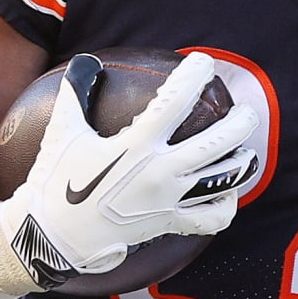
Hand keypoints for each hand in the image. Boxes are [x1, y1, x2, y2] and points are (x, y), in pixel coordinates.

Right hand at [0, 52, 260, 289]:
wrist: (50, 237)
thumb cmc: (55, 182)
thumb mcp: (63, 133)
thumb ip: (75, 94)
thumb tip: (85, 61)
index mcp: (135, 146)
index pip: (175, 102)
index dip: (194, 76)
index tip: (204, 62)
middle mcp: (158, 173)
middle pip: (217, 143)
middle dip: (240, 122)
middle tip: (246, 111)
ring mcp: (167, 201)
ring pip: (223, 181)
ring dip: (242, 164)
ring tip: (247, 151)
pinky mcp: (168, 224)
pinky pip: (211, 218)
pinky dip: (225, 206)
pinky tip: (225, 193)